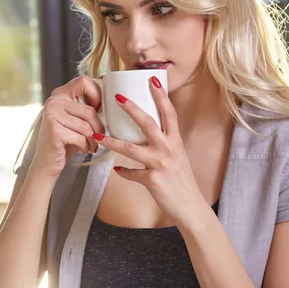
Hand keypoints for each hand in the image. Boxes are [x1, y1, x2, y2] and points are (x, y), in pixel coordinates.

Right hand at [29, 76, 104, 179]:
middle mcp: (53, 101)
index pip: (84, 81)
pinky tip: (84, 149)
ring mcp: (52, 115)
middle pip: (89, 110)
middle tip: (99, 137)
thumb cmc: (67, 140)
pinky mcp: (54, 131)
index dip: (97, 94)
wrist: (47, 163)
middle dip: (98, 127)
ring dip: (93, 140)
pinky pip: (81, 137)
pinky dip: (86, 146)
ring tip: (91, 145)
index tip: (99, 110)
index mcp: (60, 94)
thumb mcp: (76, 119)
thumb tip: (114, 96)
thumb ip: (87, 106)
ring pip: (86, 126)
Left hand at [92, 76, 206, 225]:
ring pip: (131, 149)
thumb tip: (147, 133)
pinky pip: (131, 173)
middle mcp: (169, 149)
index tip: (152, 79)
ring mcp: (160, 164)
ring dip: (112, 141)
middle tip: (117, 97)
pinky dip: (123, 172)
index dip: (161, 95)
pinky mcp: (153, 180)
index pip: (169, 113)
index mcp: (175, 141)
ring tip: (98, 134)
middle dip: (132, 109)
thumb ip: (164, 144)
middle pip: (149, 123)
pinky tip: (116, 170)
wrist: (190, 208)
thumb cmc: (181, 182)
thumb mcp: (177, 158)